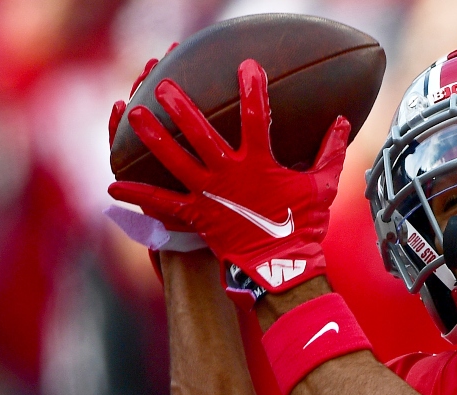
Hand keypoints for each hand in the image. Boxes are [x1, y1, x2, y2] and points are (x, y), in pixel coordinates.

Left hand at [108, 59, 350, 296]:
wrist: (283, 267)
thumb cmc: (304, 226)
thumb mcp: (323, 186)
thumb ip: (330, 151)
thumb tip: (341, 121)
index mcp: (260, 163)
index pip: (256, 117)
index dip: (253, 89)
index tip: (247, 65)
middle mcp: (229, 174)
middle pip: (200, 132)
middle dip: (181, 107)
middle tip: (164, 86)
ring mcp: (210, 194)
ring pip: (175, 160)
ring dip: (154, 137)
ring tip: (135, 113)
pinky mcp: (197, 215)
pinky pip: (163, 204)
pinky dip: (138, 196)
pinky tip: (114, 187)